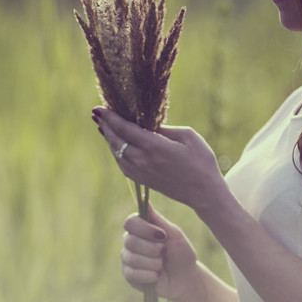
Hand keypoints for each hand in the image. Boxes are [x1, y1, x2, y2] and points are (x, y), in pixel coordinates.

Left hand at [93, 107, 227, 214]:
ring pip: (117, 153)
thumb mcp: (188, 136)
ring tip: (103, 127)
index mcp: (155, 147)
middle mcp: (143, 160)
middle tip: (96, 114)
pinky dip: (116, 152)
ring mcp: (141, 172)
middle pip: (116, 140)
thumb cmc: (201, 161)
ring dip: (109, 139)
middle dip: (105, 126)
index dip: (110, 117)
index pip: (125, 128)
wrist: (204, 193)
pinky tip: (116, 145)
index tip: (98, 108)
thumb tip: (147, 123)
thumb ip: (165, 128)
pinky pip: (122, 164)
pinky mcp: (143, 180)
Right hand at [120, 206, 199, 301]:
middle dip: (152, 249)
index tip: (162, 235)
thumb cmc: (181, 253)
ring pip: (132, 258)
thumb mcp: (174, 235)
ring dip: (154, 263)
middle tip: (165, 252)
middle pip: (130, 241)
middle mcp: (130, 241)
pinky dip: (149, 275)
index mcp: (140, 228)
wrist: (186, 279)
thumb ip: (159, 220)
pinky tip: (157, 276)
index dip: (144, 229)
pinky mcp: (129, 275)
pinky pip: (133, 274)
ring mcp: (128, 259)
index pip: (130, 222)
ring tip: (162, 265)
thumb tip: (145, 200)